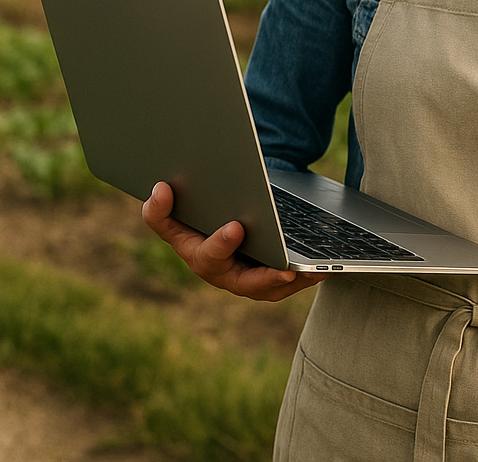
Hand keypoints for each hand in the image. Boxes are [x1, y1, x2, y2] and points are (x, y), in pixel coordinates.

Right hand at [141, 181, 326, 300]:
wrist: (221, 224)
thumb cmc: (199, 216)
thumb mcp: (177, 210)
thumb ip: (161, 207)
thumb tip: (159, 189)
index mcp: (196, 253)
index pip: (203, 253)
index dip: (219, 243)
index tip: (236, 227)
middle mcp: (220, 273)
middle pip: (241, 279)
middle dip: (260, 272)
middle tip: (284, 265)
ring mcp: (243, 281)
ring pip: (265, 288)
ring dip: (283, 280)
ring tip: (303, 270)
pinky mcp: (265, 285)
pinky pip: (284, 286)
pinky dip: (302, 278)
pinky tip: (319, 269)